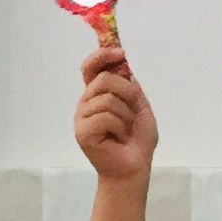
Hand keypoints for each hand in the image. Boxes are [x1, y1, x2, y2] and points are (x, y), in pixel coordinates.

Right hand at [75, 47, 158, 183]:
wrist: (135, 167)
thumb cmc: (137, 140)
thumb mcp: (139, 106)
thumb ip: (130, 85)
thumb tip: (122, 64)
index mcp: (97, 95)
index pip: (91, 67)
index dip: (102, 55)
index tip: (120, 52)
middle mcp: (86, 103)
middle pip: (104, 79)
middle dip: (127, 92)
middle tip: (133, 110)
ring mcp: (82, 118)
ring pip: (108, 99)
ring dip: (126, 115)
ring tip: (125, 130)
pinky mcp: (83, 133)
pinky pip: (105, 117)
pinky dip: (120, 127)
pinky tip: (118, 138)